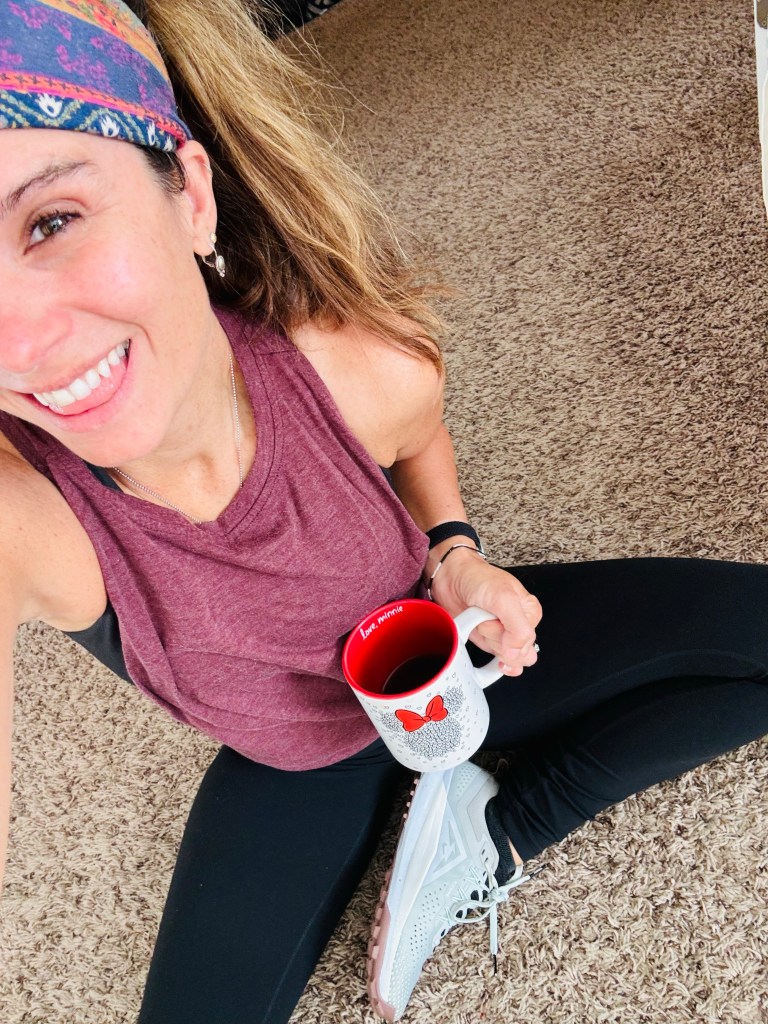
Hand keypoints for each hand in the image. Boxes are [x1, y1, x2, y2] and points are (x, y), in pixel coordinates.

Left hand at [428, 547, 541, 675]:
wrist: (451, 578)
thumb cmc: (477, 579)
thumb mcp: (503, 598)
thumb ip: (518, 628)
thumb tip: (517, 654)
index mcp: (529, 612)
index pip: (527, 640)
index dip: (506, 634)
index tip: (495, 618)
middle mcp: (519, 624)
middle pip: (517, 653)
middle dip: (496, 638)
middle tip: (486, 617)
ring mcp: (503, 635)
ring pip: (504, 657)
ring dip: (487, 640)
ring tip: (480, 620)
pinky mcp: (489, 642)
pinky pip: (493, 661)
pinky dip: (483, 653)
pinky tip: (481, 639)